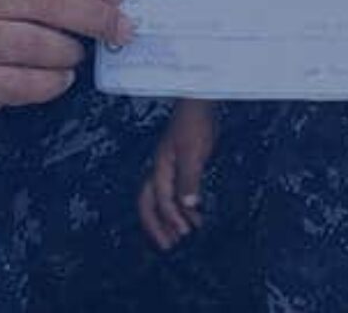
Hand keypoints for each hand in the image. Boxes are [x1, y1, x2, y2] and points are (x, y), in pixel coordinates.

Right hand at [139, 98, 219, 250]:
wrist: (198, 102)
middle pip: (149, 202)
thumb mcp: (193, 152)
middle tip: (168, 245)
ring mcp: (168, 165)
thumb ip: (189, 178)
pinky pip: (173, 189)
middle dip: (156, 225)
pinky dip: (180, 204)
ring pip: (161, 197)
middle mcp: (160, 168)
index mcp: (161, 167)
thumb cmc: (194, 123)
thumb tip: (187, 205)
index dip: (171, 218)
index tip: (184, 234)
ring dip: (171, 217)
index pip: (162, 199)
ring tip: (185, 234)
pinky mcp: (180, 163)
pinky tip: (193, 211)